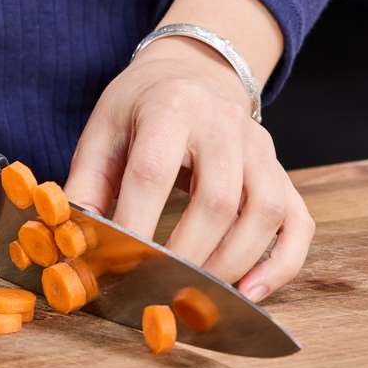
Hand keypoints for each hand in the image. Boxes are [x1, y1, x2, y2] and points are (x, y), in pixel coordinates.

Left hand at [63, 0, 313, 301]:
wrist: (193, 72)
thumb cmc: (140, 110)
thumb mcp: (103, 131)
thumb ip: (85, 186)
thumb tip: (70, 245)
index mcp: (171, 107)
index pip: (154, 172)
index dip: (136, 224)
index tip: (116, 264)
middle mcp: (225, 124)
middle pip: (219, 199)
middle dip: (186, 255)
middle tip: (156, 289)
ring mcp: (261, 149)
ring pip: (265, 213)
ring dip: (232, 263)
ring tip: (197, 294)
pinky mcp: (281, 172)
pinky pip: (297, 223)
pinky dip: (280, 264)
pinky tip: (250, 292)